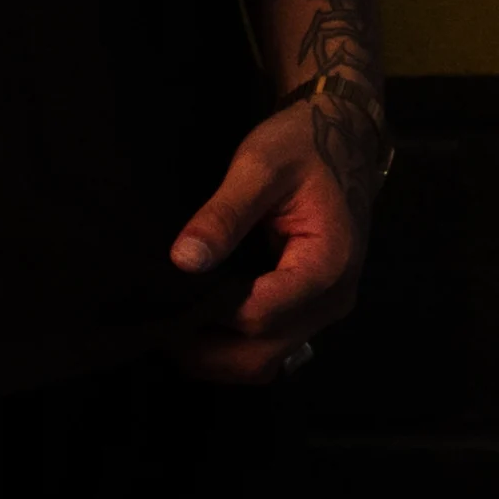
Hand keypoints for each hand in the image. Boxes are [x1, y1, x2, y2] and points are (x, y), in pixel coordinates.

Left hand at [163, 101, 367, 385]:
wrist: (342, 138)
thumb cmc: (302, 144)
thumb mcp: (259, 164)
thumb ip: (224, 213)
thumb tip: (182, 261)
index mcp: (326, 266)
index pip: (258, 316)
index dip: (209, 314)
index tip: (165, 300)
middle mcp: (331, 301)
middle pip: (261, 355)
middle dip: (206, 351)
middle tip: (155, 324)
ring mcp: (323, 310)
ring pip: (266, 360)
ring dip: (218, 356)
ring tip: (172, 324)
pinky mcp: (309, 307)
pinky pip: (271, 344)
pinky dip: (234, 345)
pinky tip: (200, 321)